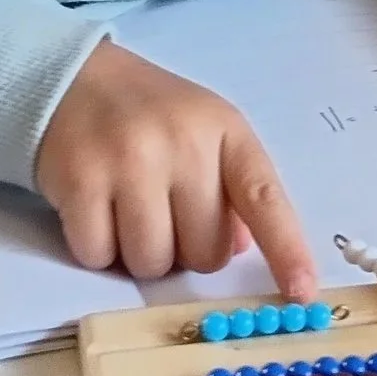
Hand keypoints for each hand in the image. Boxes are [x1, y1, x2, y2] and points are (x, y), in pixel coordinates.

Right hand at [35, 39, 315, 295]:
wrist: (74, 80)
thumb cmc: (152, 116)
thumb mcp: (207, 134)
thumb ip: (233, 190)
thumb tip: (242, 249)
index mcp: (225, 132)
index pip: (264, 198)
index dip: (287, 250)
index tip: (302, 295)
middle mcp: (182, 144)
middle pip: (204, 253)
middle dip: (186, 250)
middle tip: (165, 214)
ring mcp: (129, 161)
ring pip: (151, 264)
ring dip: (141, 256)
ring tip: (129, 212)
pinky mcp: (79, 181)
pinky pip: (99, 256)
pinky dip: (97, 250)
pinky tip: (96, 211)